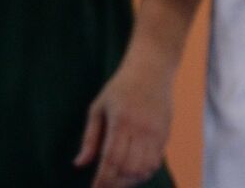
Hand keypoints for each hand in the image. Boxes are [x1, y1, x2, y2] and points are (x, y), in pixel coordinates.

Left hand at [74, 56, 172, 187]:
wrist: (152, 68)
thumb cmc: (121, 87)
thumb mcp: (98, 107)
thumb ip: (90, 138)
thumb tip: (79, 164)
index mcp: (121, 120)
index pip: (112, 160)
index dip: (103, 180)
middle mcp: (141, 128)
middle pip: (129, 168)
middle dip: (115, 183)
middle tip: (104, 186)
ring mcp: (156, 131)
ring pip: (144, 169)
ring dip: (130, 181)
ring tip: (118, 181)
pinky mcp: (165, 133)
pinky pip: (156, 162)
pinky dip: (144, 173)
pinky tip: (132, 173)